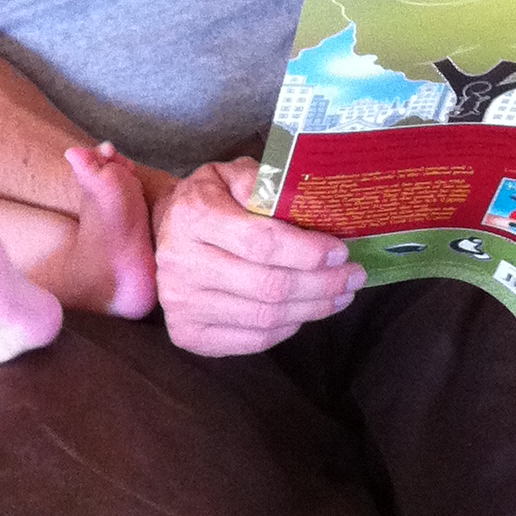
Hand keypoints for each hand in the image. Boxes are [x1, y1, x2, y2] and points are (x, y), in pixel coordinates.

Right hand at [151, 159, 364, 355]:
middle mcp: (181, 263)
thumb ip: (267, 183)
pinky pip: (252, 341)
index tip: (341, 251)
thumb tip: (314, 206)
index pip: (261, 242)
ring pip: (264, 317)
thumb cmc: (210, 200)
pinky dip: (288, 329)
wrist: (162, 233)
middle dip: (321, 284)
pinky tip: (306, 312)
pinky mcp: (187, 334)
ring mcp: (181, 304)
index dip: (307, 251)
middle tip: (354, 277)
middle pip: (268, 285)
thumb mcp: (232, 174)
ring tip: (340, 295)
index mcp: (194, 216)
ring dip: (312, 309)